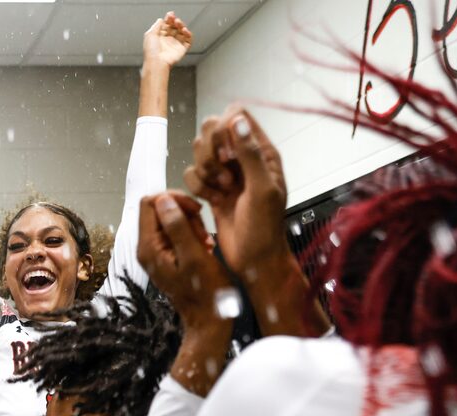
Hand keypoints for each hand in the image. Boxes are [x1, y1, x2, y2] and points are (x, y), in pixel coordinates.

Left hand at [137, 190, 230, 322]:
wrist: (207, 319)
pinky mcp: (166, 257)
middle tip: (202, 232)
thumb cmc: (205, 291)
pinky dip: (192, 235)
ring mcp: (155, 253)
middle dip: (184, 214)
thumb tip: (163, 200)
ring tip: (205, 242)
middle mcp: (146, 248)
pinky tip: (204, 247)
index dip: (174, 200)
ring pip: (170, 220)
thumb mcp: (194, 256)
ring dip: (191, 225)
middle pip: (159, 210)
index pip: (150, 203)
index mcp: (148, 247)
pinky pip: (176, 234)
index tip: (195, 211)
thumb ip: (178, 227)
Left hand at [143, 12, 192, 67]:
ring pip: (182, 32)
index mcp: (159, 37)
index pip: (166, 25)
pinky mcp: (181, 50)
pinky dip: (188, 35)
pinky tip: (185, 31)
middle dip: (175, 22)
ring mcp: (175, 45)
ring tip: (179, 24)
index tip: (170, 15)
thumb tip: (160, 20)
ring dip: (182, 26)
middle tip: (175, 20)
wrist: (156, 63)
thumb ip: (156, 26)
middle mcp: (168, 41)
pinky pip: (188, 41)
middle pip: (175, 27)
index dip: (169, 19)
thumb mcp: (150, 35)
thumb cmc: (151, 51)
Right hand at [184, 106, 290, 282]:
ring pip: (200, 152)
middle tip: (224, 176)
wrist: (253, 259)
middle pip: (212, 129)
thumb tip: (237, 120)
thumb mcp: (262, 189)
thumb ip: (250, 154)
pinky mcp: (211, 189)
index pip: (237, 116)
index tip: (229, 156)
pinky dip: (197, 188)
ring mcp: (226, 172)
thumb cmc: (265, 228)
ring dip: (204, 172)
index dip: (224, 131)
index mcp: (262, 151)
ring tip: (221, 191)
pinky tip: (213, 202)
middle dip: (210, 152)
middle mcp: (243, 157)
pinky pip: (192, 175)